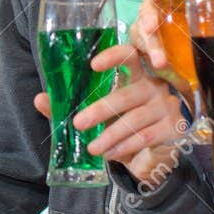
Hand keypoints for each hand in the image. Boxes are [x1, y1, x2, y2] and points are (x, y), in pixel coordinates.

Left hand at [72, 42, 188, 184]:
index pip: (129, 56)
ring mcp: (165, 107)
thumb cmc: (121, 129)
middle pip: (125, 95)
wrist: (150, 156)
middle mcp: (153, 87)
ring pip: (133, 120)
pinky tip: (110, 154)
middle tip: (78, 123)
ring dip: (110, 136)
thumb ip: (69, 107)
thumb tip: (39, 99)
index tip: (93, 65)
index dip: (113, 57)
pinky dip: (125, 147)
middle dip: (99, 110)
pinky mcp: (173, 128)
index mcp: (135, 77)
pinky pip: (145, 136)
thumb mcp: (96, 118)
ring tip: (92, 148)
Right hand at [133, 0, 213, 80]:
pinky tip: (160, 65)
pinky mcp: (151, 44)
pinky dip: (150, 55)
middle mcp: (163, 5)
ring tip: (160, 60)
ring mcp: (155, 24)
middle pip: (148, 3)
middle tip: (152, 27)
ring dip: (150, 42)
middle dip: (148, 15)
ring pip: (142, 27)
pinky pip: (142, 46)